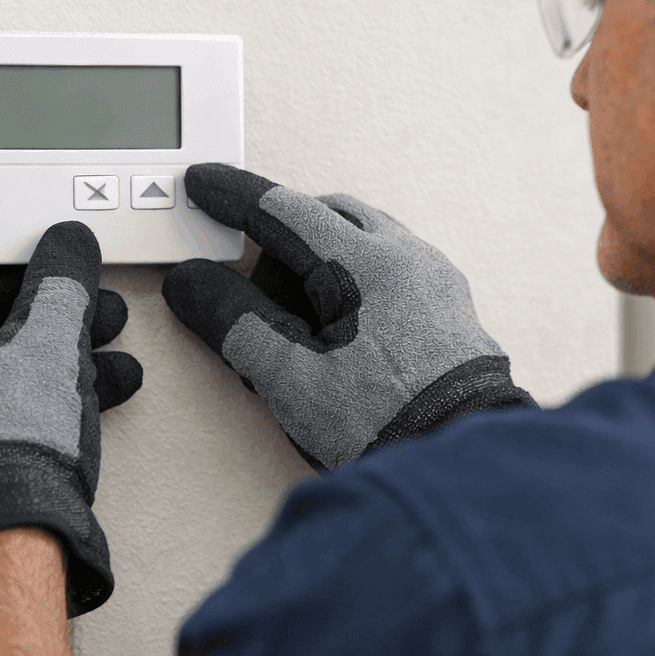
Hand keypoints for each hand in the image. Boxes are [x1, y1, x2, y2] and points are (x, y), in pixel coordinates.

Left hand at [0, 221, 143, 619]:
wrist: (0, 547)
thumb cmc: (4, 447)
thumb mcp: (48, 341)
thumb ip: (61, 282)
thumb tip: (68, 248)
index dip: (0, 269)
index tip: (43, 273)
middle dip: (41, 323)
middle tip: (88, 318)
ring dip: (47, 369)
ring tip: (106, 368)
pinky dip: (27, 415)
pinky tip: (84, 412)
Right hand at [162, 164, 535, 473]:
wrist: (461, 469)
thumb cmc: (387, 424)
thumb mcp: (291, 377)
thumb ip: (235, 322)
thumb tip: (193, 283)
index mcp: (369, 262)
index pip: (285, 210)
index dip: (234, 197)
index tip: (202, 186)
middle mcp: (410, 259)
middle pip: (326, 219)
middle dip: (280, 243)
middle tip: (249, 294)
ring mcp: (436, 283)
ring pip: (364, 242)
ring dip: (319, 267)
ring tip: (296, 331)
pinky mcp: (450, 313)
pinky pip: (392, 272)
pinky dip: (354, 285)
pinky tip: (341, 337)